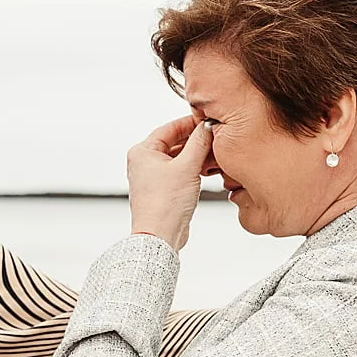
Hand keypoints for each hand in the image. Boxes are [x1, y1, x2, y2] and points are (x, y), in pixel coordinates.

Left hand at [127, 116, 212, 251]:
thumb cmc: (164, 204)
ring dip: (195, 155)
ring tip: (213, 152)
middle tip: (214, 135)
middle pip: (173, 142)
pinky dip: (192, 168)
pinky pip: (179, 171)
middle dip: (194, 140)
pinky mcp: (162, 189)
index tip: (207, 120)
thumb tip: (206, 127)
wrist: (159, 235)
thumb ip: (199, 143)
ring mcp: (152, 177)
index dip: (190, 123)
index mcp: (142, 152)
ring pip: (177, 157)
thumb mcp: (187, 167)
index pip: (169, 128)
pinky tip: (206, 168)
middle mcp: (144, 162)